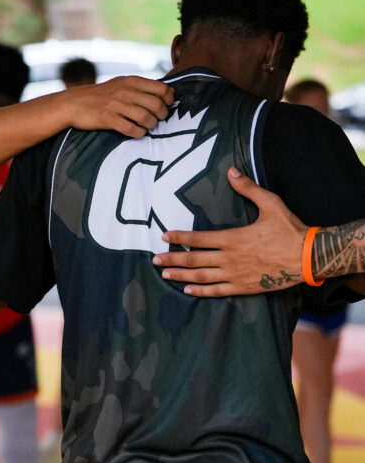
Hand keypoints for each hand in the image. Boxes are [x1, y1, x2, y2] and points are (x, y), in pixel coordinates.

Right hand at [69, 76, 173, 137]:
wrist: (75, 103)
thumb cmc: (102, 95)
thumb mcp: (121, 84)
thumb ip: (140, 87)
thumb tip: (165, 93)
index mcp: (131, 81)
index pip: (161, 88)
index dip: (169, 99)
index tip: (166, 106)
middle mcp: (125, 91)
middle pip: (156, 104)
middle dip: (162, 115)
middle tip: (159, 119)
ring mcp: (116, 105)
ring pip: (145, 118)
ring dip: (151, 125)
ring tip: (148, 126)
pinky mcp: (108, 119)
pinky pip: (131, 129)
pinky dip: (138, 133)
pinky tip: (138, 132)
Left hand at [151, 168, 307, 295]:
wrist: (307, 257)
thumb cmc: (289, 229)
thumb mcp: (270, 203)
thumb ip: (248, 188)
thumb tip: (231, 171)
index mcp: (233, 238)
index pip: (199, 238)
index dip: (180, 237)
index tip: (164, 236)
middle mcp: (229, 258)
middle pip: (194, 259)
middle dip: (172, 259)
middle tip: (155, 260)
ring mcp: (235, 275)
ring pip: (201, 277)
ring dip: (181, 275)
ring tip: (165, 273)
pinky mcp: (243, 287)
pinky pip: (216, 291)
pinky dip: (200, 291)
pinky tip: (188, 290)